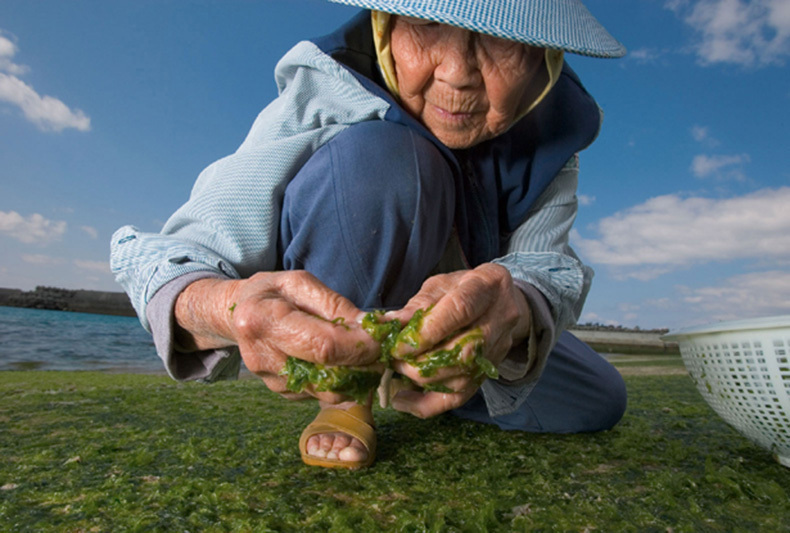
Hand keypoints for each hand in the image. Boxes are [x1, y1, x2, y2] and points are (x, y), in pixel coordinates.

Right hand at [174, 271, 381, 402]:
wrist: (238, 314)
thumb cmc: (273, 293)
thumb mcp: (301, 283)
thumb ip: (336, 305)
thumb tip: (372, 327)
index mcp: (263, 321)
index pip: (323, 346)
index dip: (360, 346)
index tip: (382, 338)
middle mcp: (263, 358)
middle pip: (329, 376)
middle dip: (364, 365)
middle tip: (380, 348)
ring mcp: (271, 382)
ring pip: (330, 392)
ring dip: (355, 376)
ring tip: (364, 353)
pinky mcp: (282, 394)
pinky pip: (322, 394)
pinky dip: (340, 381)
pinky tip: (341, 361)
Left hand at [384, 263, 530, 417]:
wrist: (500, 301)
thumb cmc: (464, 288)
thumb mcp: (441, 285)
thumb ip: (417, 305)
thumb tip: (388, 325)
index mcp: (487, 286)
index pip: (459, 311)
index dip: (427, 332)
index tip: (398, 345)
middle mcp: (499, 320)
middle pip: (462, 352)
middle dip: (420, 361)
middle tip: (393, 358)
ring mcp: (497, 350)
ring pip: (460, 378)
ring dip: (421, 380)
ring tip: (398, 369)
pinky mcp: (488, 372)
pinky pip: (460, 397)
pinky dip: (427, 404)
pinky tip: (402, 400)